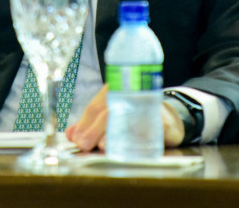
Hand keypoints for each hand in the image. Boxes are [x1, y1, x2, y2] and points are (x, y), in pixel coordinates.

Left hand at [65, 85, 186, 151]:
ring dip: (113, 133)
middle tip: (84, 144)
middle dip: (94, 129)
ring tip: (103, 145)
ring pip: (127, 119)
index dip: (84, 124)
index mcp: (114, 91)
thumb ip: (90, 126)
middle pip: (109, 111)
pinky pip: (149, 128)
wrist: (167, 118)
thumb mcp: (110, 117)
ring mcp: (147, 106)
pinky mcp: (162, 120)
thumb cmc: (132, 117)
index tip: (75, 139)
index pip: (95, 106)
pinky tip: (128, 147)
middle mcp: (130, 94)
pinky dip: (137, 138)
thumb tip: (70, 135)